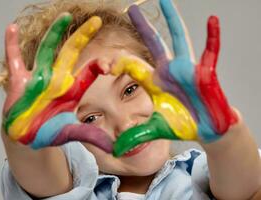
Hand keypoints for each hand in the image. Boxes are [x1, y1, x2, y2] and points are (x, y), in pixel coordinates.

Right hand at [3, 13, 111, 151]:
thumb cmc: (48, 131)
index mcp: (71, 90)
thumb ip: (89, 136)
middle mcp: (57, 79)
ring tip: (65, 17)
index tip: (110, 65)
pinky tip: (12, 29)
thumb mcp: (70, 133)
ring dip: (54, 34)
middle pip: (71, 53)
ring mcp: (38, 78)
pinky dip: (12, 45)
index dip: (100, 66)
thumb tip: (113, 148)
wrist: (25, 136)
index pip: (89, 72)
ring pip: (47, 50)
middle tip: (96, 21)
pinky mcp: (19, 81)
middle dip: (82, 37)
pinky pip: (14, 59)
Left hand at [112, 0, 237, 155]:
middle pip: (153, 44)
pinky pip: (210, 52)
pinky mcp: (204, 73)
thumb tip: (115, 150)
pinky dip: (212, 37)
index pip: (132, 66)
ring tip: (165, 0)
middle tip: (131, 8)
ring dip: (172, 20)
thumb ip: (135, 136)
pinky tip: (212, 20)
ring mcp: (187, 69)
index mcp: (154, 81)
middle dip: (143, 26)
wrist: (206, 129)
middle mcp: (168, 70)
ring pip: (178, 39)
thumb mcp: (154, 129)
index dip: (118, 64)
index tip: (105, 65)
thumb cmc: (183, 124)